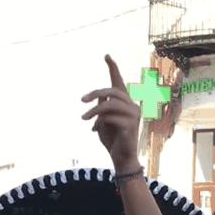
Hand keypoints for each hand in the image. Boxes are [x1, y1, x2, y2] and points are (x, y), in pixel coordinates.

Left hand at [80, 55, 140, 171]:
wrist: (120, 158)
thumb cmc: (112, 140)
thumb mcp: (103, 121)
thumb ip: (102, 107)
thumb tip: (98, 96)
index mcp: (126, 103)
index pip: (119, 82)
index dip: (113, 69)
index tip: (107, 55)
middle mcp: (132, 106)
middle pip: (113, 91)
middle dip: (95, 93)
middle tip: (82, 100)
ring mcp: (133, 116)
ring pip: (110, 104)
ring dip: (93, 111)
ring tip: (83, 118)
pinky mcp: (130, 126)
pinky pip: (109, 118)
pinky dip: (99, 122)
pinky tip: (94, 129)